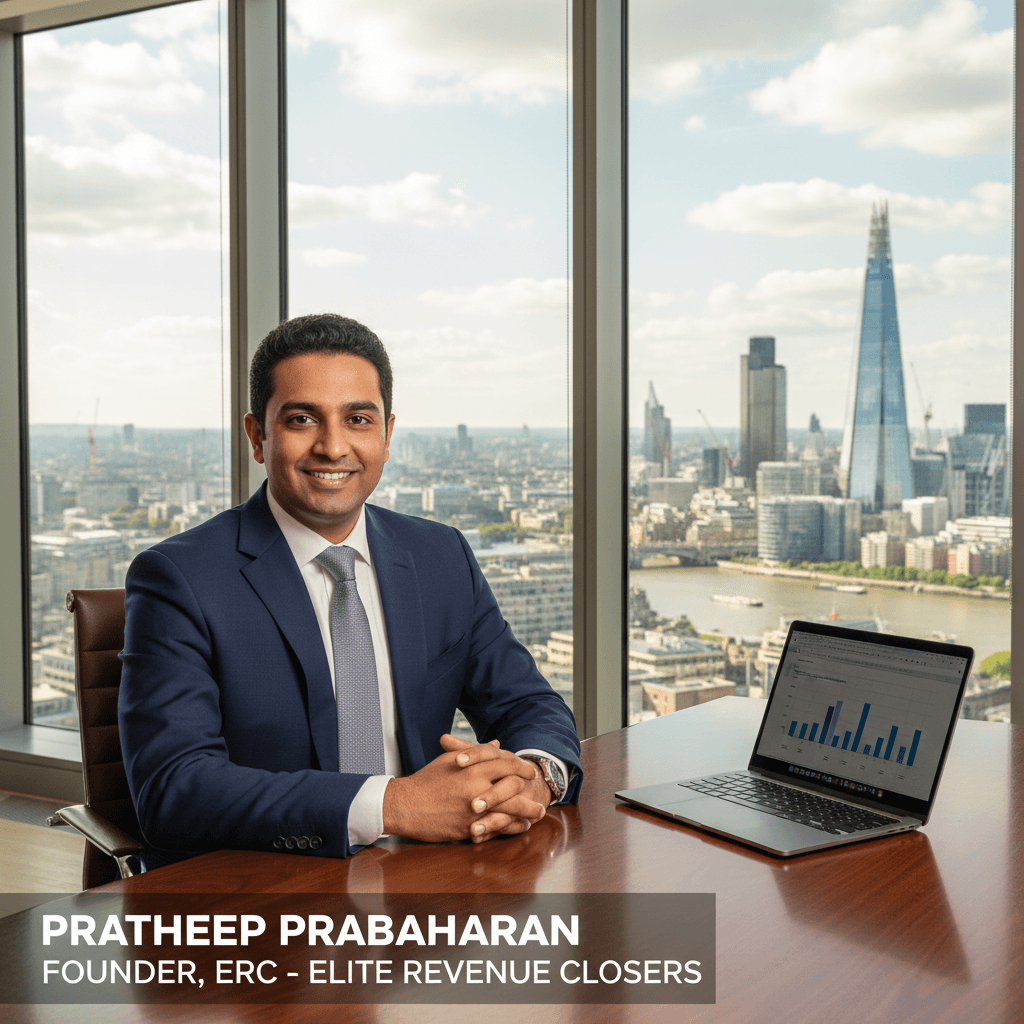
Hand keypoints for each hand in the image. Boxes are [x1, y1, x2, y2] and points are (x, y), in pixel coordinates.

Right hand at [382, 736, 545, 843]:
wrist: (405, 805)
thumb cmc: (427, 780)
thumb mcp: (451, 760)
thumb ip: (477, 752)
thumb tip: (497, 745)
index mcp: (473, 768)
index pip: (507, 764)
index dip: (522, 767)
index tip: (530, 770)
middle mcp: (477, 788)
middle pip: (514, 788)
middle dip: (530, 791)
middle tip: (539, 792)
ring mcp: (474, 810)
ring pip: (510, 811)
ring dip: (526, 812)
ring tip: (537, 813)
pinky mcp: (468, 828)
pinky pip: (496, 828)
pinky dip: (510, 827)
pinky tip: (518, 827)